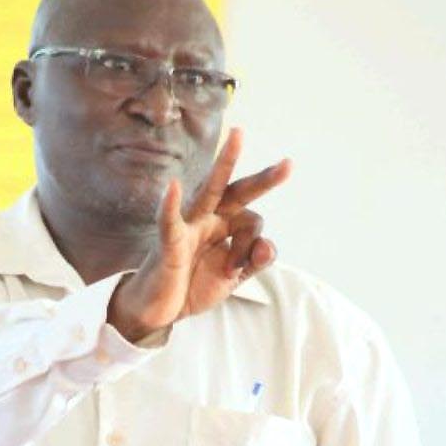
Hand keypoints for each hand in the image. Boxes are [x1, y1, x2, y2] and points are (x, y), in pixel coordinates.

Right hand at [107, 128, 289, 341]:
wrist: (157, 310)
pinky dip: (170, 205)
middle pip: (238, 192)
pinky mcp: (168, 243)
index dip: (251, 246)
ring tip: (238, 136)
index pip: (252, 222)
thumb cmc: (191, 285)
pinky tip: (173, 187)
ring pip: (208, 191)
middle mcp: (208, 218)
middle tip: (288, 165)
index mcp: (224, 225)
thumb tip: (268, 246)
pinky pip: (169, 221)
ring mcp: (187, 226)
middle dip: (263, 180)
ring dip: (224, 164)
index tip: (237, 270)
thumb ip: (254, 261)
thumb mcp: (231, 278)